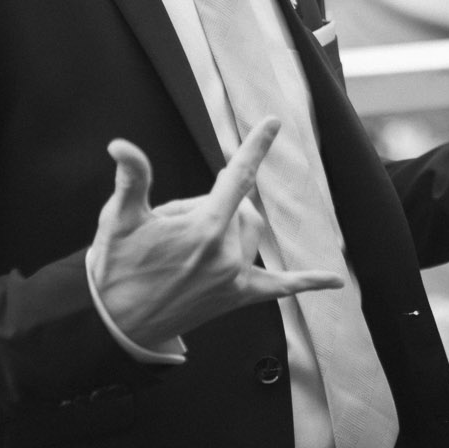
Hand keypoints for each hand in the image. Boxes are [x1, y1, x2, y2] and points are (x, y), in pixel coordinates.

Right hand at [91, 121, 341, 348]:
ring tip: (189, 243)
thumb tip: (119, 145)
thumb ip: (132, 178)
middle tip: (173, 224)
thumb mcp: (120, 218)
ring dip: (232, 228)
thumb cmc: (115, 267)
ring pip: (250, 235)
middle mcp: (226, 253)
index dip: (255, 147)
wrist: (114, 324)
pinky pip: (278, 288)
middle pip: (239, 207)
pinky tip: (334, 281)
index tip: (273, 122)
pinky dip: (306, 282)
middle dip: (213, 205)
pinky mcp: (236, 298)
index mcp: (204, 227)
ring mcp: (234, 277)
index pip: (237, 177)